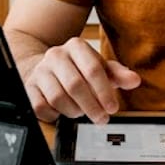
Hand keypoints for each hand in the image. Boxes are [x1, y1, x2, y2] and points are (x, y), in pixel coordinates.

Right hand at [21, 37, 140, 124]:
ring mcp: (40, 71)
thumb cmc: (77, 69)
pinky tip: (63, 111)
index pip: (93, 69)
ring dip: (74, 111)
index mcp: (76, 46)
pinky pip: (42, 107)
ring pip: (58, 98)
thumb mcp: (99, 68)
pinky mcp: (29, 87)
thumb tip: (134, 80)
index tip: (113, 108)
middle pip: (75, 85)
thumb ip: (117, 74)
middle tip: (101, 118)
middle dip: (91, 106)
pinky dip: (55, 114)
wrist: (44, 67)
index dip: (104, 92)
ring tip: (81, 111)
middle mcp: (56, 55)